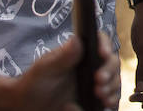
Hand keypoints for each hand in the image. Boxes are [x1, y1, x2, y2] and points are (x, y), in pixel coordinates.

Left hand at [3, 33, 121, 109]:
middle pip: (111, 61)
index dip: (105, 45)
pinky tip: (103, 104)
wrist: (28, 108)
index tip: (103, 54)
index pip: (99, 42)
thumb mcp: (44, 69)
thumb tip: (77, 39)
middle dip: (110, 71)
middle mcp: (89, 66)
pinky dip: (110, 101)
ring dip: (112, 87)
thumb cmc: (33, 85)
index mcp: (79, 54)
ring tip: (100, 95)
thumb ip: (61, 57)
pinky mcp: (94, 99)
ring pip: (114, 80)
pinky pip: (110, 98)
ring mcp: (93, 83)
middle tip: (99, 81)